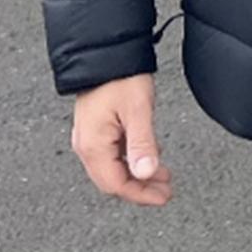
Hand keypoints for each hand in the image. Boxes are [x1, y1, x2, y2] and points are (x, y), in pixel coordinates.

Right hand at [71, 74, 170, 206]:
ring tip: (162, 176)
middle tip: (165, 191)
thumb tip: (147, 173)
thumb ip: (142, 144)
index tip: (162, 198)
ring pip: (113, 168)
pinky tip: (149, 156)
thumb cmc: (119, 77)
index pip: (115, 183)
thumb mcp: (137, 111)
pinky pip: (113, 154)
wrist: (104, 53)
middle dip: (140, 188)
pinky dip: (132, 160)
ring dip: (138, 174)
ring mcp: (90, 137)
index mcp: (93, 145)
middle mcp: (86, 145)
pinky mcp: (96, 129)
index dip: (140, 194)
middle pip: (112, 180)